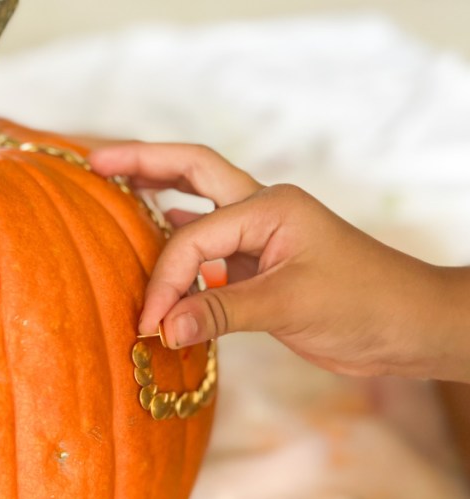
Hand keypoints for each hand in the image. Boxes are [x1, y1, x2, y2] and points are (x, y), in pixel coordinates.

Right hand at [90, 142, 461, 379]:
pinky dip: (177, 245)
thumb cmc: (364, 303)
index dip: (164, 281)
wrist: (408, 326)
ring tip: (114, 190)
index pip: (193, 238)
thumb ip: (221, 313)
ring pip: (196, 206)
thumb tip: (162, 330)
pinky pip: (207, 249)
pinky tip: (155, 241)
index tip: (149, 323)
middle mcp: (260, 211)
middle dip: (143, 165)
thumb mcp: (290, 305)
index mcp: (269, 207)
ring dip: (158, 196)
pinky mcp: (258, 267)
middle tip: (96, 163)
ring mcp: (259, 237)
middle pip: (191, 171)